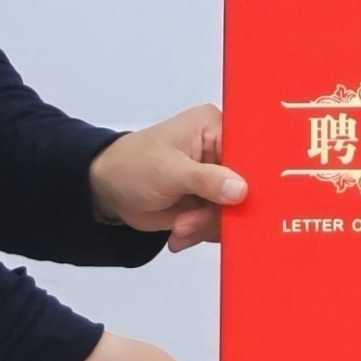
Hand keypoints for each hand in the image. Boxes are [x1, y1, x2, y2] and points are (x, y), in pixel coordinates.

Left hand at [91, 103, 248, 250]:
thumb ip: (206, 180)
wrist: (107, 189)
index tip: (246, 202)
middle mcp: (222, 151)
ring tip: (179, 227)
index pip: (249, 151)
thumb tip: (242, 190)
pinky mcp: (209, 203)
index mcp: (215, 128)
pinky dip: (200, 232)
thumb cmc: (133, 165)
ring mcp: (217, 180)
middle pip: (245, 186)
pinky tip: (179, 233)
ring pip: (233, 210)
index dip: (253, 177)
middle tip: (188, 222)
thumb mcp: (168, 171)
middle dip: (219, 211)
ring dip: (206, 225)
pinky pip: (220, 223)